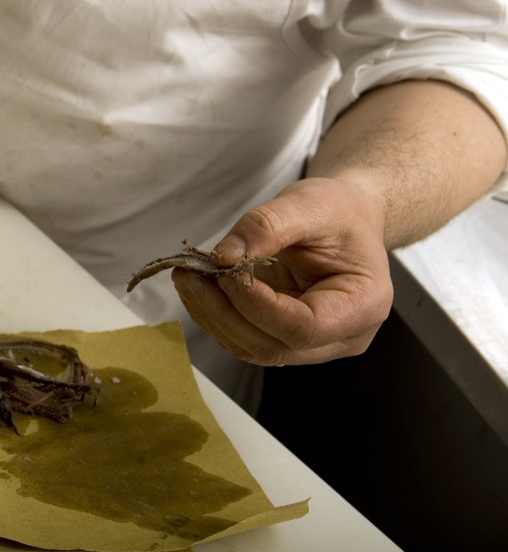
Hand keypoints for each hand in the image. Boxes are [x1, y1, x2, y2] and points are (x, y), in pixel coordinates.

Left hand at [172, 177, 393, 365]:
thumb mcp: (308, 204)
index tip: (225, 273)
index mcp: (363, 306)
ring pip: (252, 347)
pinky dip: (215, 314)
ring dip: (212, 315)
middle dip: (224, 313)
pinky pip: (244, 336)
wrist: (344, 218)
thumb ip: (267, 226)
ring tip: (187, 276)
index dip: (258, 305)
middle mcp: (341, 336)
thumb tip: (224, 256)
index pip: (304, 327)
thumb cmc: (339, 211)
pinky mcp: (283, 336)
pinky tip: (198, 286)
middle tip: (189, 274)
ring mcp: (311, 343)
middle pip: (273, 345)